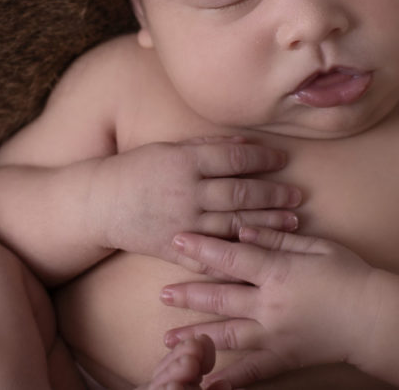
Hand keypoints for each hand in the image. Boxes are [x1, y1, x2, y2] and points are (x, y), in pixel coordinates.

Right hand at [91, 137, 301, 266]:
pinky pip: (211, 255)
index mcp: (185, 162)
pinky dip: (237, 255)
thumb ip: (208, 145)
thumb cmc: (137, 169)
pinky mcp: (174, 248)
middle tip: (297, 196)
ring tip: (292, 223)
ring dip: (266, 224)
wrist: (100, 204)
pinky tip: (260, 253)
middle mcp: (186, 192)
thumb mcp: (170, 148)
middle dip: (273, 194)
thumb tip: (246, 143)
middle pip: (240, 192)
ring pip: (232, 224)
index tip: (283, 158)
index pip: (234, 158)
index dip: (263, 157)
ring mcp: (181, 223)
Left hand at [158, 226, 377, 387]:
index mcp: (278, 271)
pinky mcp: (283, 358)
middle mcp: (270, 304)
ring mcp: (274, 335)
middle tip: (161, 291)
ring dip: (195, 333)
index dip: (201, 247)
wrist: (376, 319)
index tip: (176, 240)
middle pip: (220, 295)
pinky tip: (205, 384)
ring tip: (167, 337)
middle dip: (187, 293)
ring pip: (227, 333)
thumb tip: (244, 228)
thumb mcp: (317, 246)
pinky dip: (227, 380)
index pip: (230, 256)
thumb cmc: (352, 275)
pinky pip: (251, 372)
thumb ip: (279, 237)